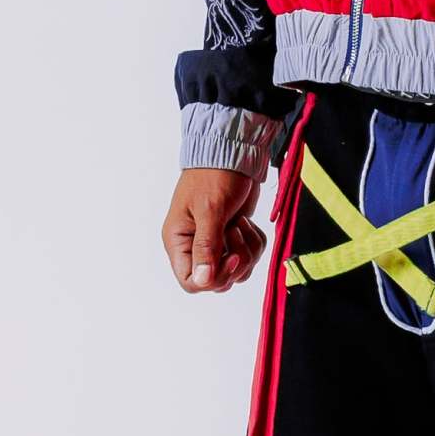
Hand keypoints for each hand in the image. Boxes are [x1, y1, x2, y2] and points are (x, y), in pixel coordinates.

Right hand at [162, 166, 267, 293]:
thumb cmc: (214, 175)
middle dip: (235, 263)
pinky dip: (255, 241)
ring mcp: (216, 243)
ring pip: (237, 271)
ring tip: (241, 224)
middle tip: (236, 233)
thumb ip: (206, 247)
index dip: (215, 278)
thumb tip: (202, 281)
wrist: (234, 153)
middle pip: (217, 281)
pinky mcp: (234, 238)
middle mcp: (194, 246)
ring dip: (247, 250)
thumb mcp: (210, 210)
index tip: (232, 257)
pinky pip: (250, 256)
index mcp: (179, 242)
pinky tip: (248, 222)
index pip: (192, 282)